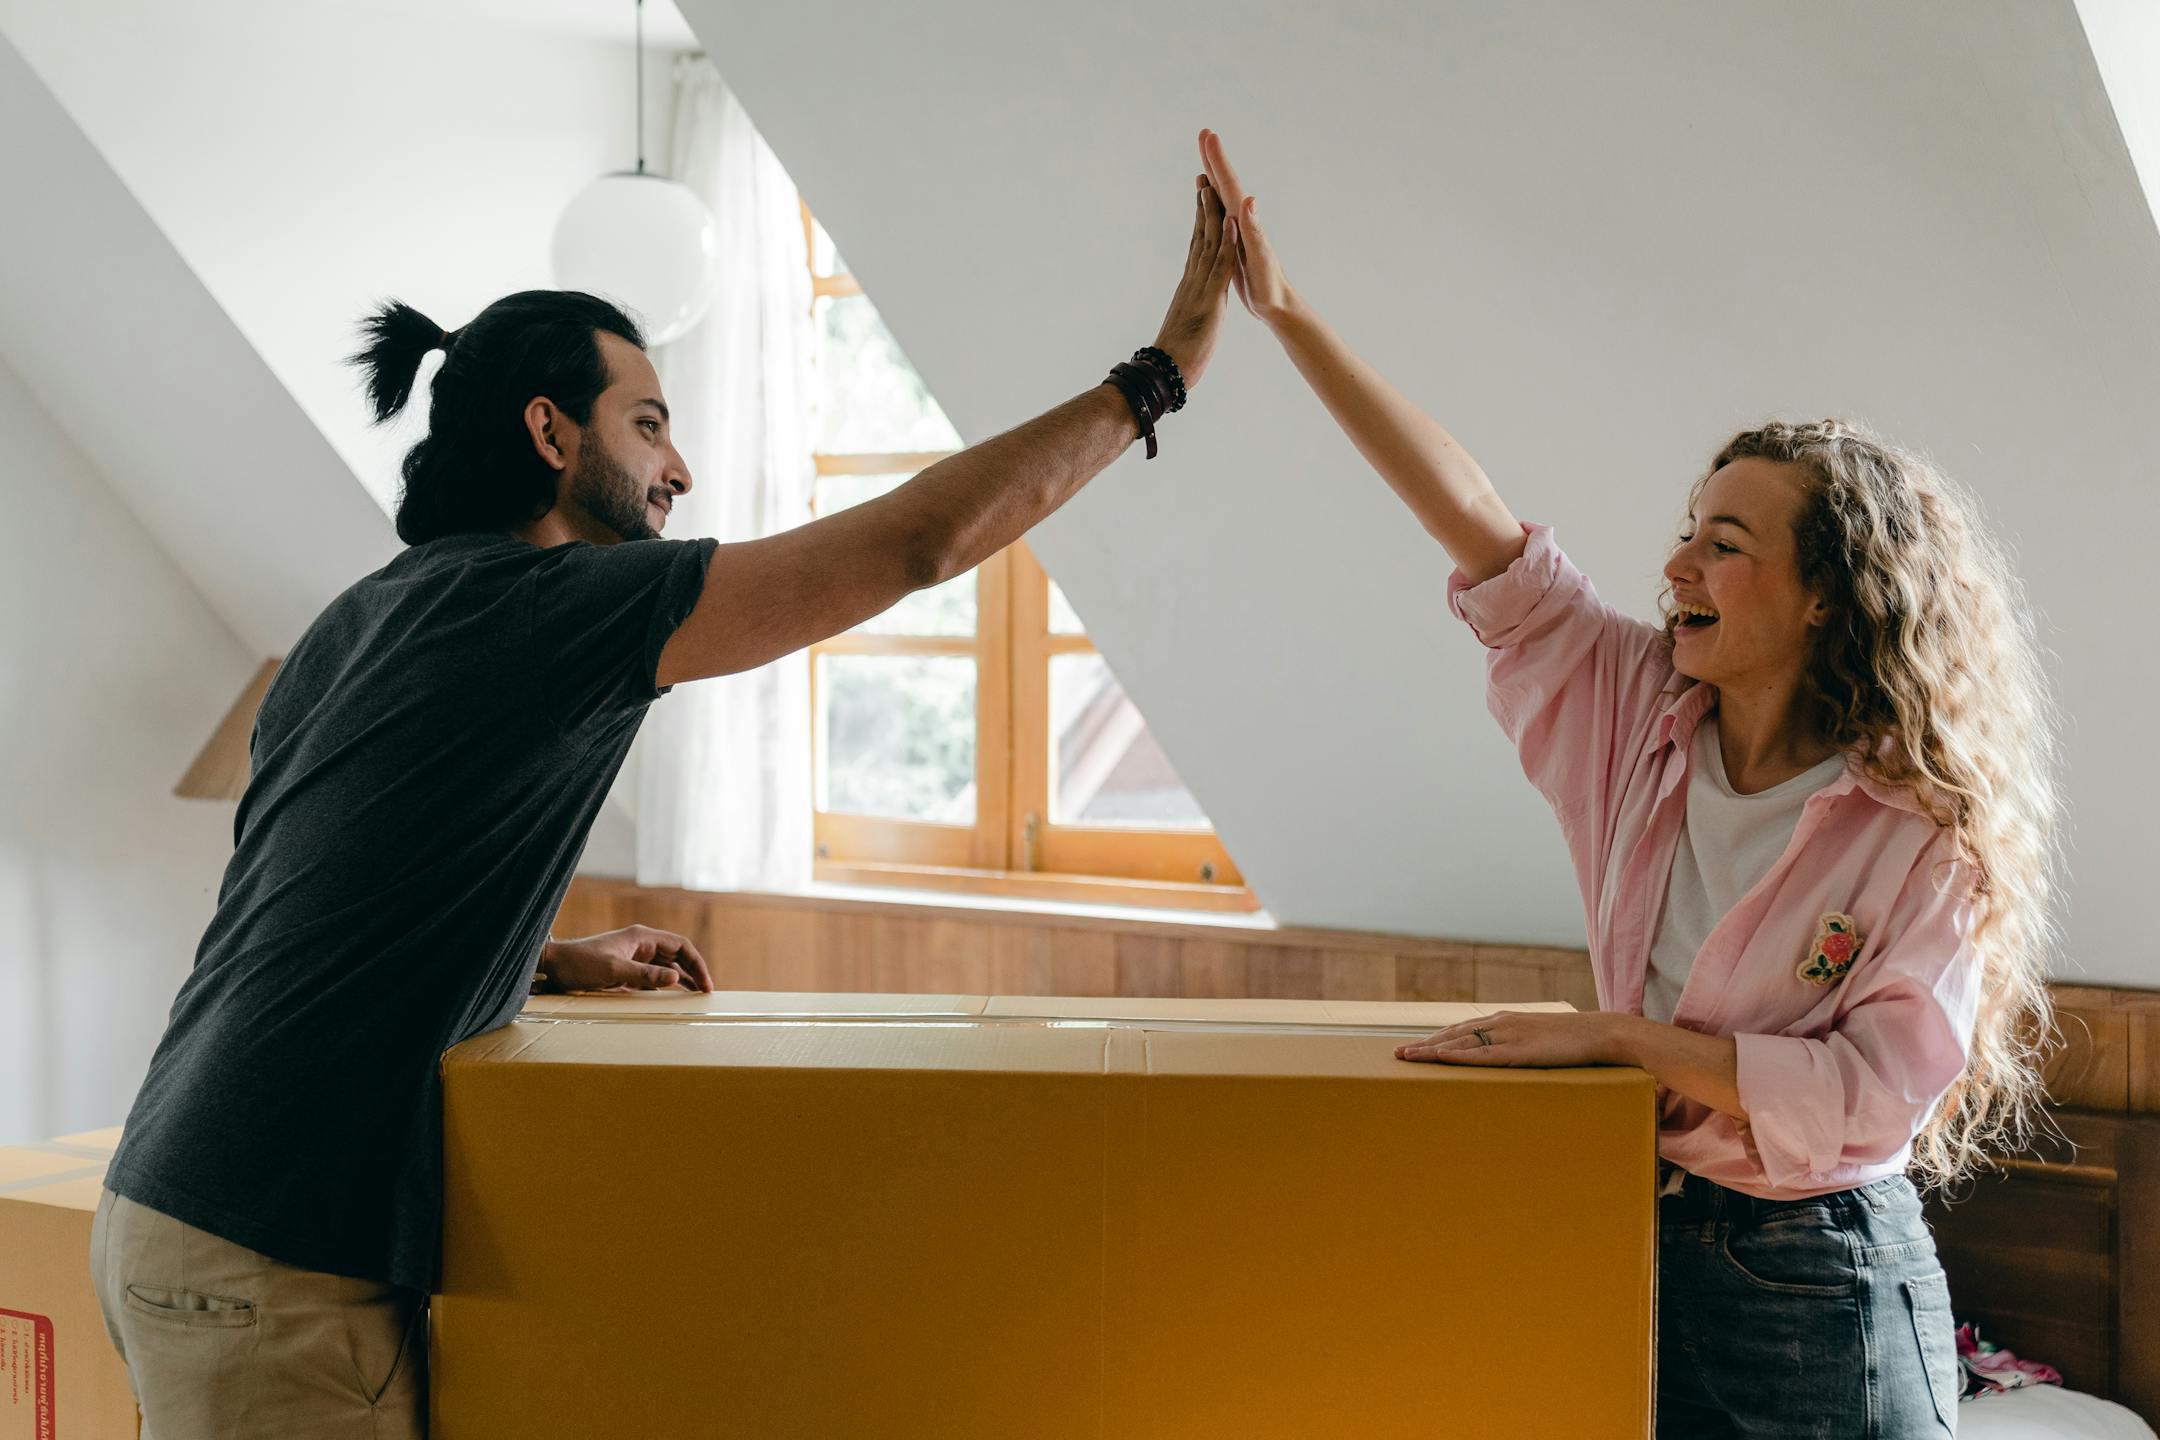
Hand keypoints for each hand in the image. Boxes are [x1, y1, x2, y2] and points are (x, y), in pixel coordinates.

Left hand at [536, 925, 713, 993]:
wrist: (555, 966)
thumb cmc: (581, 963)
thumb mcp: (615, 970)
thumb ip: (647, 975)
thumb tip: (677, 978)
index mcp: (643, 937)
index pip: (681, 945)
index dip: (696, 963)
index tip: (705, 983)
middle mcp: (641, 944)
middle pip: (677, 955)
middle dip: (693, 971)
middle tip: (705, 992)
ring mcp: (634, 956)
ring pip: (666, 966)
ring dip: (681, 978)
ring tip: (694, 995)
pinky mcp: (625, 969)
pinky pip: (652, 976)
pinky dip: (664, 985)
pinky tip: (670, 996)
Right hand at [1150, 170, 1238, 388]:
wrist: (1165, 376)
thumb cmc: (1174, 359)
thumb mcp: (1184, 327)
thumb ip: (1186, 311)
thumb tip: (1184, 307)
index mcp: (1189, 287)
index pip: (1195, 247)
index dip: (1199, 222)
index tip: (1201, 198)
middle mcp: (1192, 281)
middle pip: (1199, 237)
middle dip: (1202, 206)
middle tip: (1202, 176)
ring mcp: (1199, 288)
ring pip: (1207, 243)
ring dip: (1211, 213)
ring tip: (1212, 185)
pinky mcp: (1209, 300)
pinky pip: (1220, 266)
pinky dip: (1226, 242)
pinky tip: (1230, 221)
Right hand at [1199, 128, 1293, 323]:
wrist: (1278, 304)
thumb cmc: (1270, 286)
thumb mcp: (1261, 259)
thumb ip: (1254, 230)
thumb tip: (1249, 200)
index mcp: (1244, 222)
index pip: (1229, 185)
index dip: (1217, 160)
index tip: (1208, 135)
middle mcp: (1241, 221)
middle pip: (1225, 184)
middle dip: (1214, 159)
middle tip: (1204, 134)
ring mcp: (1238, 231)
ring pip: (1221, 197)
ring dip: (1213, 176)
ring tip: (1204, 160)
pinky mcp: (1234, 242)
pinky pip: (1220, 215)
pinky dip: (1213, 203)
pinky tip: (1210, 200)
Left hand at [1394, 1010, 1628, 1067]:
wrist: (1598, 1033)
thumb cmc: (1571, 1041)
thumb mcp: (1537, 1041)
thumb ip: (1518, 1046)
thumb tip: (1504, 1060)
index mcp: (1504, 1021)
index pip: (1462, 1030)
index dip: (1436, 1038)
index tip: (1414, 1046)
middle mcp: (1500, 1024)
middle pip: (1453, 1034)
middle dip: (1425, 1044)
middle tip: (1398, 1054)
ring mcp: (1508, 1035)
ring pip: (1461, 1043)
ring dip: (1432, 1050)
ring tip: (1408, 1057)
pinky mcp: (1519, 1051)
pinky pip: (1483, 1055)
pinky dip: (1459, 1055)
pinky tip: (1441, 1057)